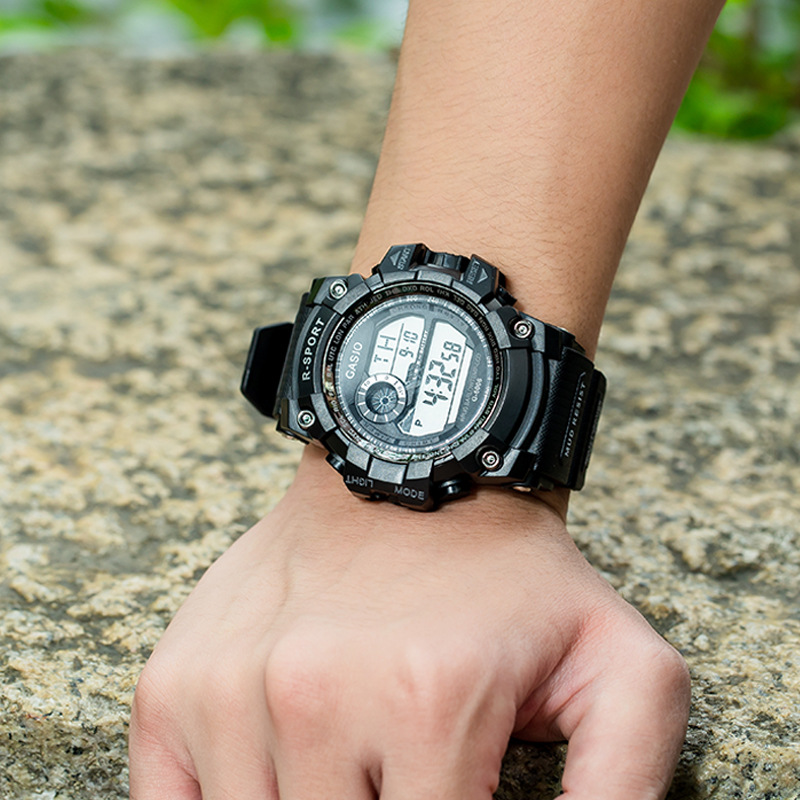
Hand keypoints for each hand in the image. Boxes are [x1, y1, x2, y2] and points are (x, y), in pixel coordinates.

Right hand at [129, 449, 689, 799]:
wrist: (406, 474)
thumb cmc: (510, 575)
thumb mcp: (621, 666)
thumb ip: (625, 790)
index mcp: (430, 705)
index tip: (450, 794)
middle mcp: (315, 697)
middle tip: (402, 774)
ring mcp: (230, 687)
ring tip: (355, 768)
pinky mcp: (175, 679)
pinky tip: (276, 778)